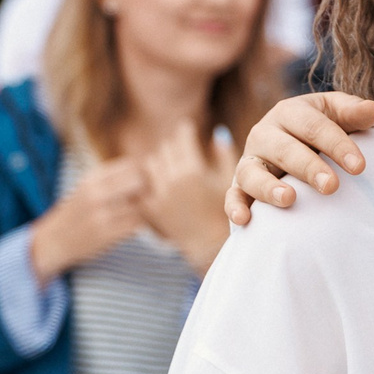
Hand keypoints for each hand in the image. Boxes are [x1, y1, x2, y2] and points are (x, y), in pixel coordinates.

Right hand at [30, 158, 149, 277]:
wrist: (53, 241)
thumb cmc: (76, 212)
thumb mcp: (87, 187)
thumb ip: (112, 177)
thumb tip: (146, 165)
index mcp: (91, 178)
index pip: (130, 165)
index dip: (145, 171)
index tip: (150, 179)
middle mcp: (94, 194)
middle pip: (139, 181)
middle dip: (151, 187)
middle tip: (155, 195)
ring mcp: (100, 216)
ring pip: (140, 204)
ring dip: (148, 207)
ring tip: (148, 210)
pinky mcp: (106, 236)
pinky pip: (135, 225)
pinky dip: (141, 223)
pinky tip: (138, 223)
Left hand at [138, 120, 233, 273]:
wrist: (209, 245)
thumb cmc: (226, 212)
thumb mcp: (229, 181)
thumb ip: (224, 154)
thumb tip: (218, 132)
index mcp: (192, 171)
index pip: (182, 138)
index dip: (185, 131)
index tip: (188, 129)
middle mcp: (172, 181)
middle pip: (165, 149)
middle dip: (174, 146)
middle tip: (179, 146)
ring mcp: (158, 195)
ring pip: (151, 164)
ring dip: (161, 161)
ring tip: (170, 163)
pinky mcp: (150, 208)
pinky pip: (144, 184)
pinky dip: (151, 181)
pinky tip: (160, 181)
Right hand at [227, 91, 373, 223]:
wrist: (293, 143)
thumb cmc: (320, 130)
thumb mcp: (336, 116)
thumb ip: (353, 113)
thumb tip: (373, 109)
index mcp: (291, 112)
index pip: (314, 126)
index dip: (337, 145)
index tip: (360, 167)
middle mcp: (265, 133)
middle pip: (285, 150)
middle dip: (308, 167)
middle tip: (332, 186)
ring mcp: (250, 159)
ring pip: (253, 172)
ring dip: (268, 186)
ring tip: (289, 199)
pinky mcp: (239, 184)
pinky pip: (233, 195)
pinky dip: (235, 206)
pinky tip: (244, 220)